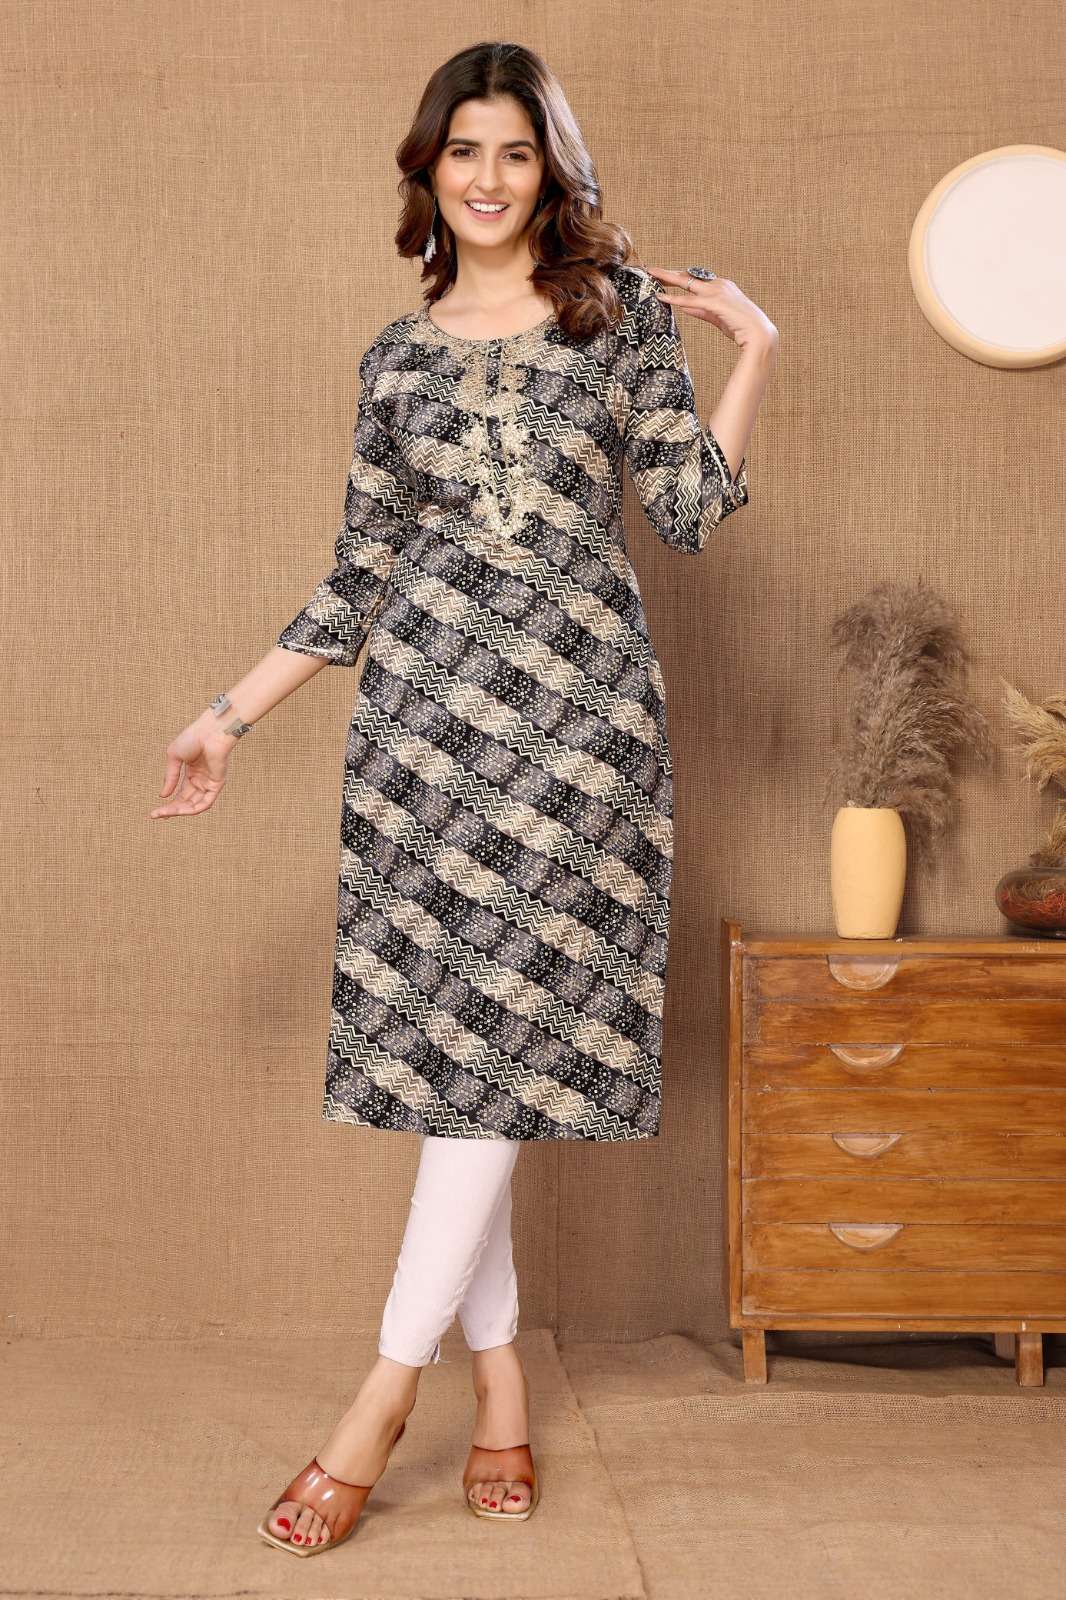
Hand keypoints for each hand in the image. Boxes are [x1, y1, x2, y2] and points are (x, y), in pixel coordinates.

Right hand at [149, 714, 237, 818]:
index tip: (154, 813)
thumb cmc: (193, 738)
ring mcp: (209, 783)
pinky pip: (206, 802)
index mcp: (192, 773)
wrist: (209, 731)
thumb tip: (163, 796)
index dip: (168, 804)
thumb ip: (170, 777)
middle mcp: (201, 780)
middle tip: (156, 815)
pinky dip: (194, 809)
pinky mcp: (217, 784)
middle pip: (186, 801)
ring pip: (195, 805)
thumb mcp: (174, 757)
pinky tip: (180, 811)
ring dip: (179, 811)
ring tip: (165, 814)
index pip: (180, 794)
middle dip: (171, 810)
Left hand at [648, 267, 777, 354]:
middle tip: (652, 269)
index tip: (664, 276)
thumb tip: (684, 306)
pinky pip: (690, 299)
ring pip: (687, 281)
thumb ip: (701, 311)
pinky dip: (674, 298)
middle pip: (689, 275)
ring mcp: (717, 291)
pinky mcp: (715, 303)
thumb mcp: (717, 317)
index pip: (695, 278)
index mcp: (722, 285)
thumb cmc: (741, 328)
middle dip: (669, 273)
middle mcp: (719, 284)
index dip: (679, 277)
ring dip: (667, 277)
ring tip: (651, 274)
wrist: (759, 334)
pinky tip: (661, 297)